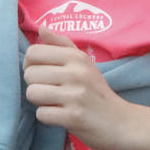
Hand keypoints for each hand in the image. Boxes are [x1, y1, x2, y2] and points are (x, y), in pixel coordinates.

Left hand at [23, 26, 131, 149]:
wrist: (120, 122)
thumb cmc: (96, 91)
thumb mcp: (84, 63)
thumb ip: (61, 44)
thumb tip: (41, 28)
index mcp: (76, 57)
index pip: (33, 52)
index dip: (30, 64)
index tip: (41, 73)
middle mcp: (76, 73)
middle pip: (29, 74)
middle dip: (35, 85)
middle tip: (51, 91)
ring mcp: (75, 95)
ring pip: (32, 93)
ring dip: (40, 102)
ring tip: (55, 102)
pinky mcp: (73, 117)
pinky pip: (41, 114)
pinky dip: (48, 117)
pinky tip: (61, 115)